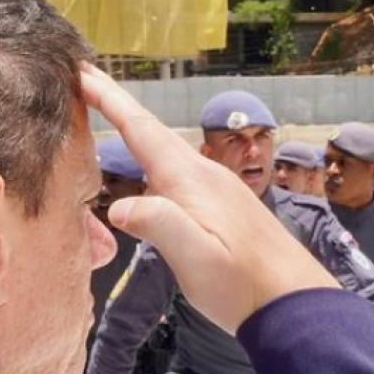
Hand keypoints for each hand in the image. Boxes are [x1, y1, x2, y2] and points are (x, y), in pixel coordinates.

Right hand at [81, 65, 335, 333]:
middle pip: (151, 133)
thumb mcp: (195, 258)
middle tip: (83, 84)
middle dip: (117, 108)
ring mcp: (214, 189)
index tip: (82, 71)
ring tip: (105, 121)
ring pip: (164, 153)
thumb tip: (118, 206)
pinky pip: (176, 173)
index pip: (141, 130)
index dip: (109, 100)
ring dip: (134, 134)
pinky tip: (147, 174)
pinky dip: (151, 161)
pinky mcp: (220, 207)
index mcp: (190, 180)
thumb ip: (160, 225)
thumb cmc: (242, 284)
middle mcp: (202, 175)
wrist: (291, 301)